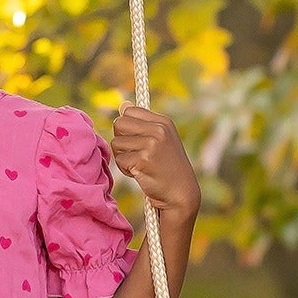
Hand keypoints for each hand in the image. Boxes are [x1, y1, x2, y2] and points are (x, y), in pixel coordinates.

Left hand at [111, 104, 200, 219]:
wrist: (181, 193)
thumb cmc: (168, 167)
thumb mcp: (161, 139)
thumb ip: (142, 123)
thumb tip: (122, 104)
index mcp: (163, 121)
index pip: (129, 111)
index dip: (127, 128)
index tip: (137, 141)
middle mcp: (158, 129)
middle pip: (118, 124)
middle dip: (121, 141)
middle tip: (136, 154)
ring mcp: (151, 144)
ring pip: (116, 143)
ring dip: (123, 157)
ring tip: (140, 165)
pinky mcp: (143, 160)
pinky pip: (120, 160)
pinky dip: (126, 170)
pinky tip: (140, 174)